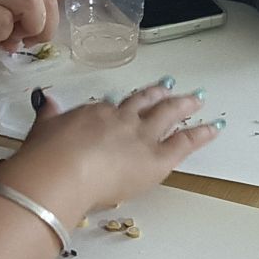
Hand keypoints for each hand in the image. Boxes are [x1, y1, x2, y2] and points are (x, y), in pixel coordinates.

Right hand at [0, 83, 220, 217]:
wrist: (62, 172)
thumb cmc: (47, 156)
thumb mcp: (44, 129)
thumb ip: (49, 114)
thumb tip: (45, 100)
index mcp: (95, 113)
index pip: (112, 108)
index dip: (123, 107)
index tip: (128, 104)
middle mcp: (123, 120)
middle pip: (144, 103)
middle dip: (159, 94)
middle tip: (170, 86)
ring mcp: (142, 136)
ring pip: (168, 115)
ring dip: (184, 105)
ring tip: (197, 98)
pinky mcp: (157, 158)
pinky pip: (185, 142)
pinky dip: (202, 134)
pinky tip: (215, 127)